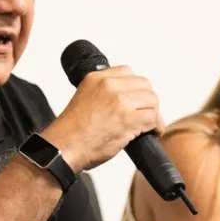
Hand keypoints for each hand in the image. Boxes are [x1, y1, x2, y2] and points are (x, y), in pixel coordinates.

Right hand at [44, 65, 162, 171]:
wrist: (64, 148)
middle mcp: (109, 85)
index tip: (136, 99)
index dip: (136, 88)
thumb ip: (104, 94)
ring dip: (153, 114)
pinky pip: (153, 118)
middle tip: (145, 113)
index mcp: (96, 78)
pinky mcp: (129, 118)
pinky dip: (156, 127)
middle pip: (144, 85)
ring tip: (149, 125)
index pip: (128, 72)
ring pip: (152, 100)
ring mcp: (120, 101)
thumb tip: (125, 101)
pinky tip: (151, 133)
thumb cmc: (71, 132)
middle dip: (147, 100)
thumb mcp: (84, 98)